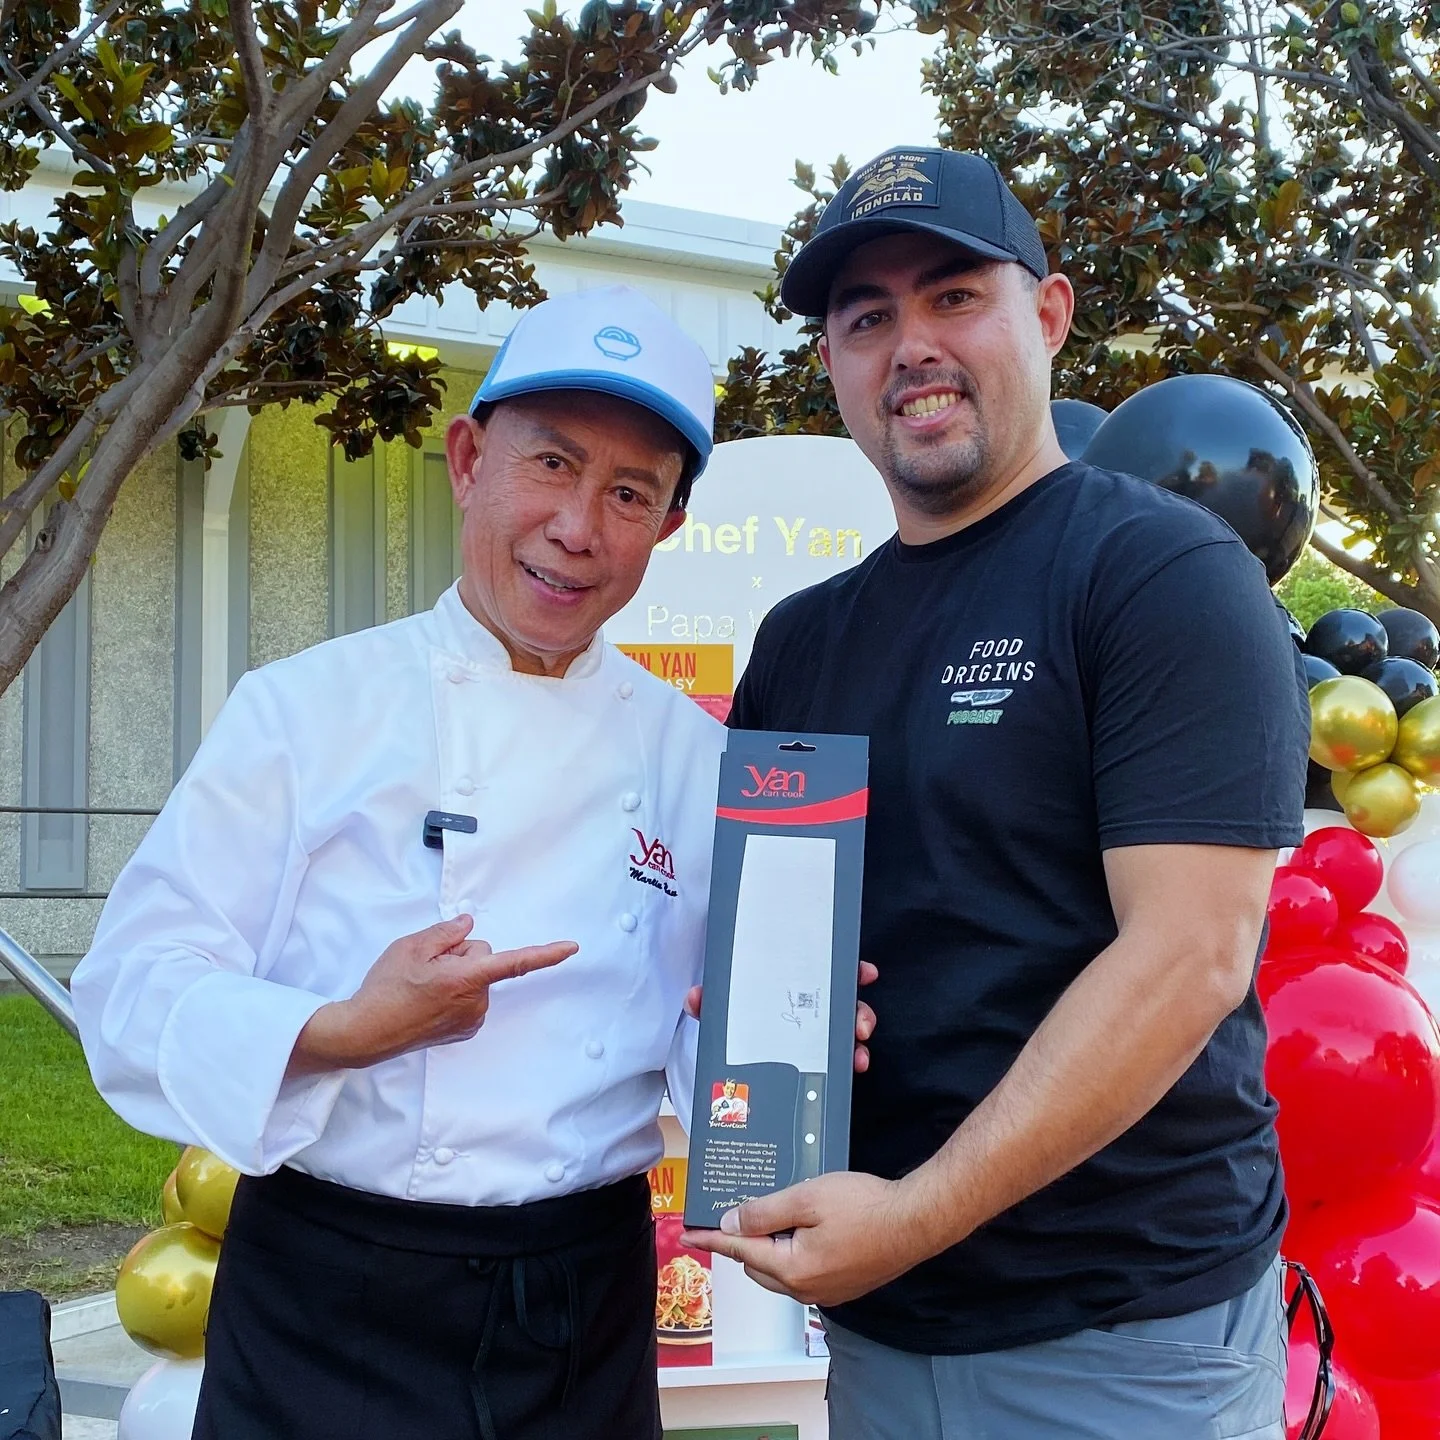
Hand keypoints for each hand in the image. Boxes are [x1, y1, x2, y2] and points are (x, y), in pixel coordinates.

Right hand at [288, 916, 575, 1074]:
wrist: (365, 1032)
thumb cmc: (384, 988)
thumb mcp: (410, 947)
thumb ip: (445, 933)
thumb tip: (469, 925)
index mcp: (465, 979)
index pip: (514, 962)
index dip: (545, 954)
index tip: (571, 948)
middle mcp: (475, 1002)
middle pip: (484, 959)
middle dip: (462, 955)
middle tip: (427, 965)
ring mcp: (471, 1019)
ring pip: (477, 979)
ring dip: (458, 975)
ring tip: (423, 984)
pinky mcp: (465, 1030)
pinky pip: (471, 997)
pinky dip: (456, 992)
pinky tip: (429, 999)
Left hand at [680, 1171, 928, 1307]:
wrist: (916, 1221)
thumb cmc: (865, 1206)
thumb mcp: (807, 1198)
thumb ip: (765, 1212)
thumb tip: (731, 1224)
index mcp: (793, 1269)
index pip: (740, 1252)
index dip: (711, 1240)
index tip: (687, 1235)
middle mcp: (806, 1289)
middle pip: (758, 1266)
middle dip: (743, 1243)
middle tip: (734, 1213)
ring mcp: (828, 1292)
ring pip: (781, 1271)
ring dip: (769, 1248)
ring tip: (769, 1215)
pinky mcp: (845, 1286)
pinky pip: (804, 1273)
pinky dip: (793, 1253)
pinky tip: (802, 1227)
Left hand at [686, 961, 878, 1072]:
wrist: (733, 1064)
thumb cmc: (735, 1023)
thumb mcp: (723, 1012)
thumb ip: (710, 1004)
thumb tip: (694, 999)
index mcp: (791, 988)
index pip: (826, 972)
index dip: (850, 970)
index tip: (865, 973)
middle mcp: (811, 1009)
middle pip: (844, 1003)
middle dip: (859, 1011)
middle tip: (860, 1025)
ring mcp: (817, 1036)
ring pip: (848, 1032)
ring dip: (856, 1042)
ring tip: (857, 1055)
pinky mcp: (819, 1061)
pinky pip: (841, 1060)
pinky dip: (851, 1063)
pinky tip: (854, 1068)